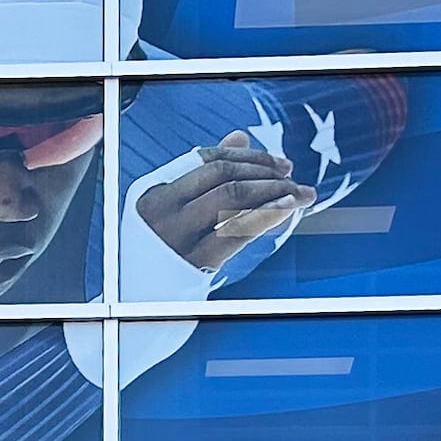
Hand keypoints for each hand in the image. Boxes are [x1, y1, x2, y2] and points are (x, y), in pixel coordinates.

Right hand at [133, 139, 314, 276]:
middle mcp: (161, 210)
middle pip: (223, 174)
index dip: (248, 156)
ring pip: (233, 196)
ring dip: (274, 190)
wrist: (140, 305)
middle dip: (264, 170)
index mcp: (152, 192)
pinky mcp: (193, 263)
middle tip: (292, 176)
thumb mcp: (174, 210)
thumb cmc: (162, 253)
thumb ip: (204, 172)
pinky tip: (287, 208)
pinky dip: (267, 214)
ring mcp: (175, 237)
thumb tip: (242, 135)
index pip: (206, 159)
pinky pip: (237, 231)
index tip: (278, 163)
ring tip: (300, 193)